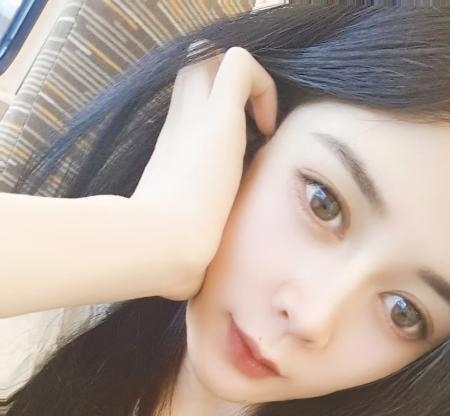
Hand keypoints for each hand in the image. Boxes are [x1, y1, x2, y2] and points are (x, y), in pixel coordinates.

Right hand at [131, 44, 277, 299]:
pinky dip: (260, 84)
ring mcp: (197, 120)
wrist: (161, 250)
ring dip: (242, 80)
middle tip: (251, 125)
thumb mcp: (180, 243)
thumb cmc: (167, 257)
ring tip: (260, 123)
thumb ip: (189, 244)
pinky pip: (241, 65)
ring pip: (212, 58)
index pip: (190, 109)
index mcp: (174, 154)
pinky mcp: (217, 119)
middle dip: (224, 86)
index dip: (214, 114)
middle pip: (196, 72)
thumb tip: (188, 282)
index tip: (238, 154)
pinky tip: (268, 127)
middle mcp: (181, 128)